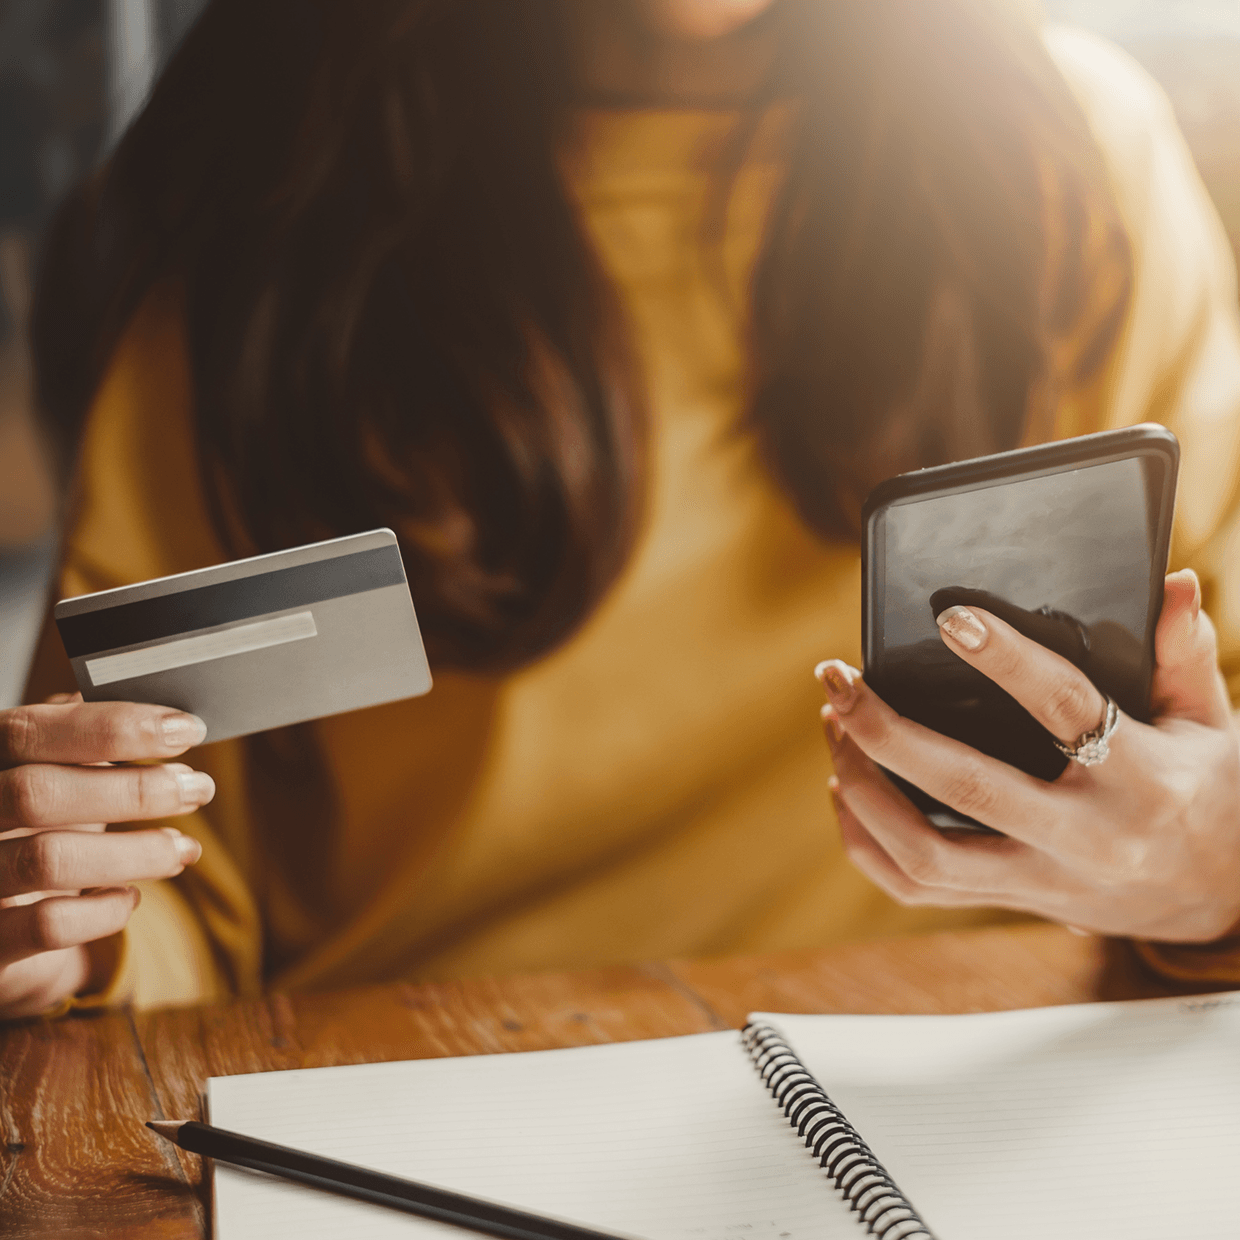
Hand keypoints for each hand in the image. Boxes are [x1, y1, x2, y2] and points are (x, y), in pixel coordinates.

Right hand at [0, 697, 213, 1018]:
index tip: (187, 730)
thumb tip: (162, 713)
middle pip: (36, 794)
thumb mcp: (59, 775)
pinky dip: (105, 910)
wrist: (5, 922)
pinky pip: (48, 925)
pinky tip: (130, 898)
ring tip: (183, 847)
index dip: (111, 727)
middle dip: (133, 790)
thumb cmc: (41, 830)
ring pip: (47, 860)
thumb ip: (89, 740)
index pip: (28, 731)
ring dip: (135, 851)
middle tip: (198, 788)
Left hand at [816, 569, 1239, 942]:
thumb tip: (1173, 583)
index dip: (1005, 660)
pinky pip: (918, 889)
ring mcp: (1044, 881)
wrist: (1229, 902)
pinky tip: (844, 791)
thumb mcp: (1213, 724)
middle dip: (885, 730)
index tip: (950, 618)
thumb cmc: (1214, 795)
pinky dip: (867, 843)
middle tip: (837, 678)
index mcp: (1143, 780)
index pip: (1065, 709)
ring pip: (925, 854)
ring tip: (834, 726)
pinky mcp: (1014, 903)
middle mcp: (1086, 839)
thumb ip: (1185, 655)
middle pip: (965, 787)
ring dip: (862, 789)